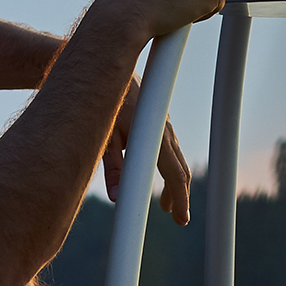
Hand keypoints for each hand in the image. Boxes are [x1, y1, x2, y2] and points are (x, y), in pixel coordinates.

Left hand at [103, 77, 192, 224]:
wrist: (112, 67)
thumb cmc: (105, 100)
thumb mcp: (103, 136)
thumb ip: (111, 168)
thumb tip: (117, 199)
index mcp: (155, 135)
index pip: (175, 174)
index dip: (180, 199)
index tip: (182, 219)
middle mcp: (165, 130)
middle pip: (180, 169)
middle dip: (179, 195)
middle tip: (177, 218)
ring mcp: (164, 125)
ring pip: (176, 158)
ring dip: (173, 182)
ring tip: (167, 205)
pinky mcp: (159, 121)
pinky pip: (169, 148)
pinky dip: (168, 165)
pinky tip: (158, 174)